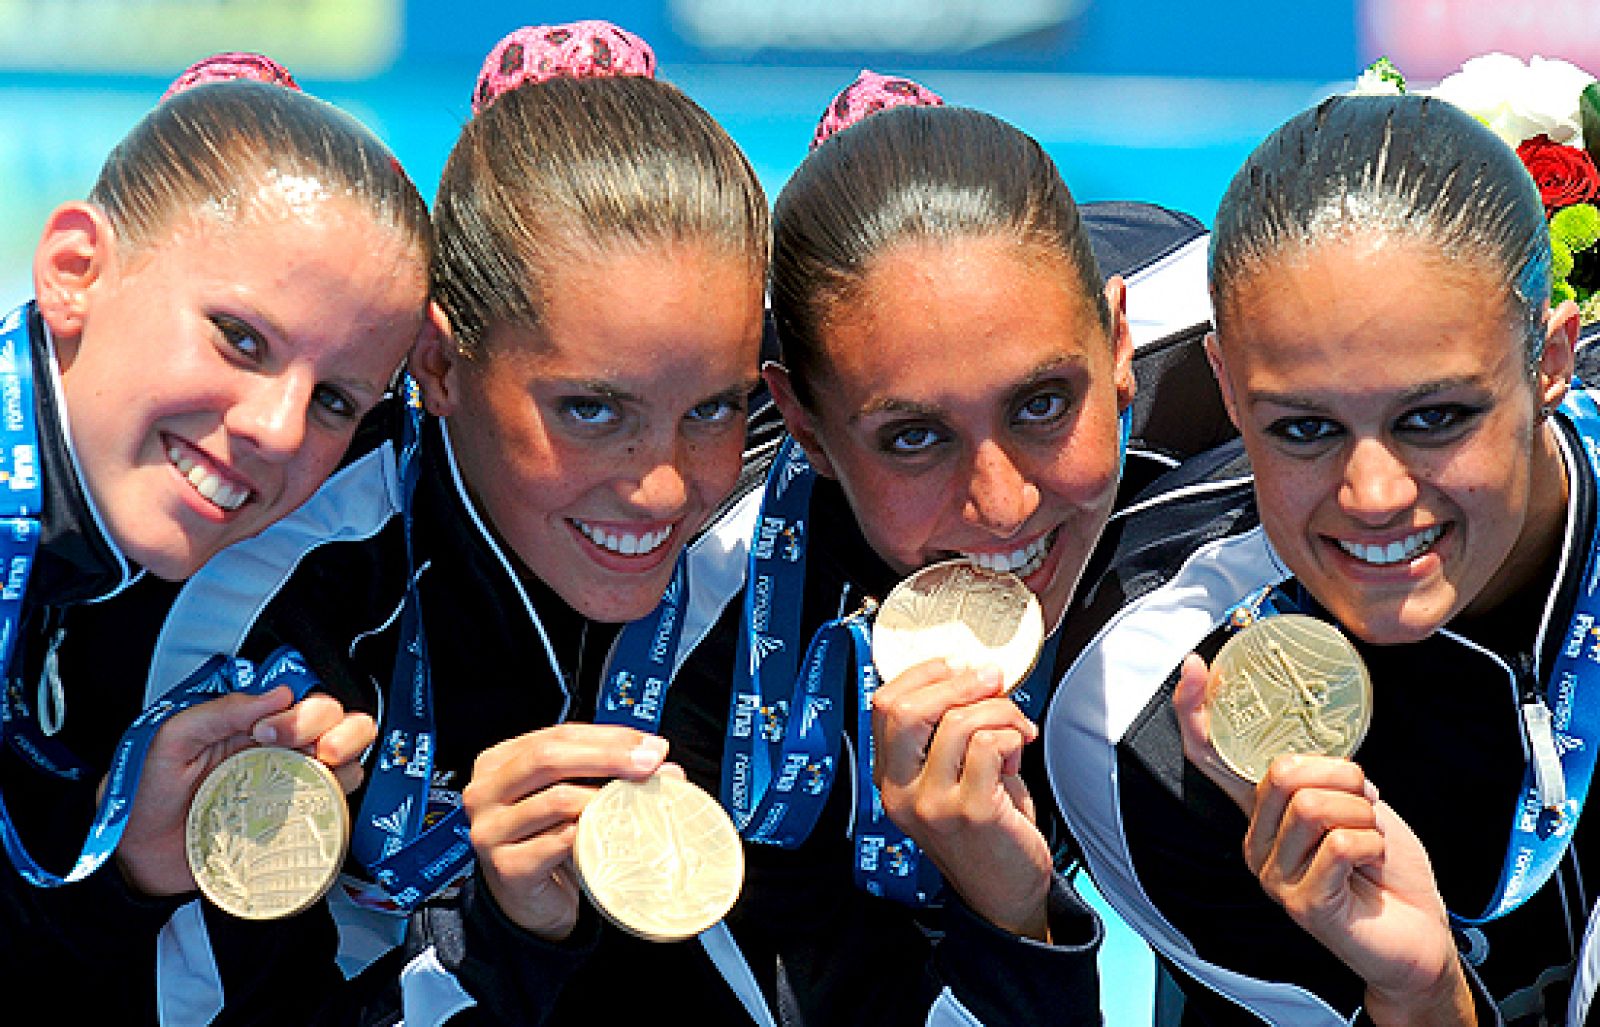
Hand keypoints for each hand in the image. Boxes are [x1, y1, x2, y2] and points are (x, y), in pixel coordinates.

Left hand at [112, 687, 375, 897]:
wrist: (137, 858)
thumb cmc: (146, 796)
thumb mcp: (170, 741)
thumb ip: (218, 712)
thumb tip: (277, 695)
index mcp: (249, 725)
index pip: (300, 699)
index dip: (300, 709)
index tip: (269, 730)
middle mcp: (277, 751)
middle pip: (336, 722)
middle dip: (337, 727)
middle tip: (311, 748)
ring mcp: (288, 787)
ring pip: (347, 759)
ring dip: (348, 757)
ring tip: (322, 771)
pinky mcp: (293, 824)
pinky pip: (336, 805)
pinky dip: (343, 798)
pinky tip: (320, 802)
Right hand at [460, 723, 677, 941]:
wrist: (530, 899)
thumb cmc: (549, 838)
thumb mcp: (570, 795)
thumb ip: (603, 772)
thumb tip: (663, 764)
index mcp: (498, 763)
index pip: (557, 735)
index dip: (608, 737)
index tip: (651, 745)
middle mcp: (484, 793)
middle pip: (549, 759)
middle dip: (608, 757)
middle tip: (651, 764)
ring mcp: (490, 831)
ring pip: (556, 800)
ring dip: (605, 798)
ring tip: (638, 802)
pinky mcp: (506, 867)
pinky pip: (558, 843)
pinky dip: (590, 835)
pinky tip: (611, 834)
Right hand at [872, 657, 1050, 940]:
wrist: (1004, 893)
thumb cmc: (985, 830)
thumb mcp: (952, 776)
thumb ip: (951, 730)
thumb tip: (974, 674)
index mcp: (891, 776)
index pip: (885, 704)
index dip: (925, 673)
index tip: (959, 665)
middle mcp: (902, 791)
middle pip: (908, 709)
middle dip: (959, 682)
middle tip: (992, 680)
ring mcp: (932, 804)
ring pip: (959, 722)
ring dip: (1000, 712)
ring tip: (1017, 730)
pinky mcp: (970, 812)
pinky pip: (990, 745)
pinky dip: (1012, 736)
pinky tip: (1018, 752)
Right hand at [1173, 654, 1473, 1024]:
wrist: (1420, 935)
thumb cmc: (1386, 868)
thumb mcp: (1352, 805)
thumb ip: (1321, 777)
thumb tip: (1310, 742)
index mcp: (1262, 814)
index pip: (1214, 758)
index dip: (1199, 711)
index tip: (1198, 666)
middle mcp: (1257, 843)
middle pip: (1282, 773)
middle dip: (1343, 777)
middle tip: (1365, 805)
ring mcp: (1274, 875)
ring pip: (1315, 806)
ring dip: (1363, 817)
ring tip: (1371, 842)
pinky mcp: (1301, 902)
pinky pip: (1341, 844)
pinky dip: (1374, 846)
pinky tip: (1373, 868)